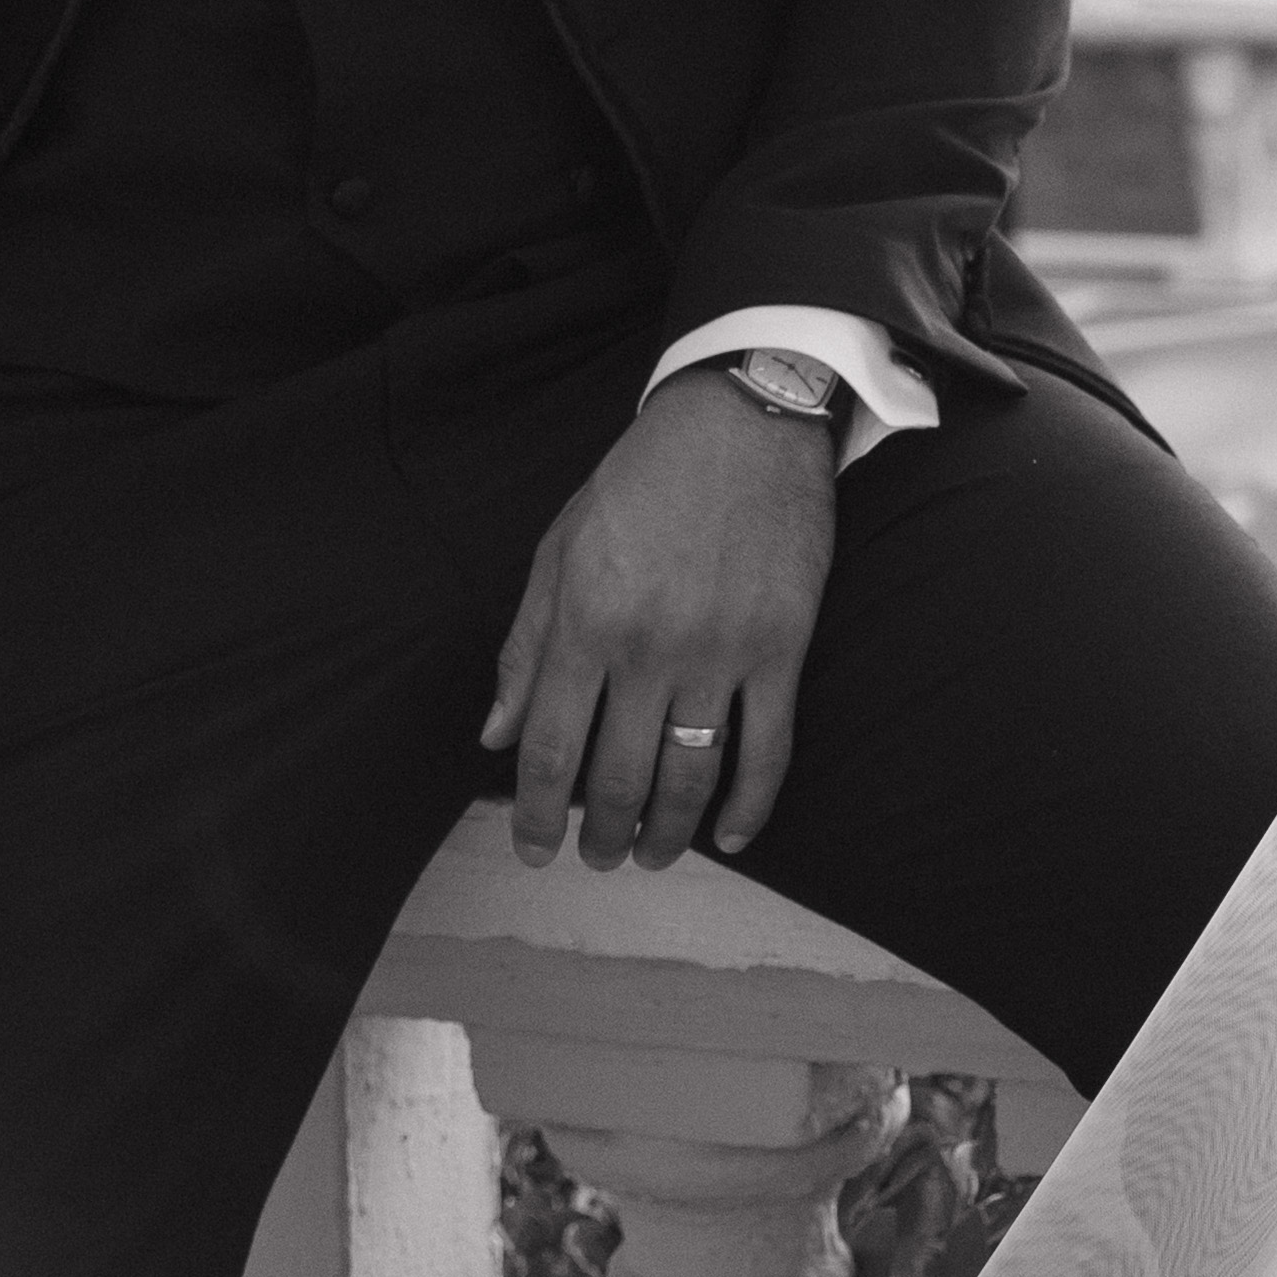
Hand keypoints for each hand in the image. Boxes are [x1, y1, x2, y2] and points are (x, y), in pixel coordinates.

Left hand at [485, 375, 838, 873]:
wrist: (744, 418)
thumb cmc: (643, 478)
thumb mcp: (561, 546)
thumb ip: (527, 646)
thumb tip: (494, 735)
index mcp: (586, 619)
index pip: (548, 746)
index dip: (534, 812)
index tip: (533, 849)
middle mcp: (650, 645)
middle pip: (617, 775)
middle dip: (600, 835)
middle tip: (597, 859)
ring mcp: (721, 651)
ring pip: (689, 776)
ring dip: (666, 832)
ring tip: (650, 856)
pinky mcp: (783, 646)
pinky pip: (769, 747)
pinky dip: (751, 804)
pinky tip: (731, 836)